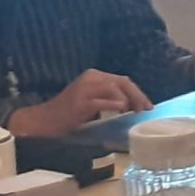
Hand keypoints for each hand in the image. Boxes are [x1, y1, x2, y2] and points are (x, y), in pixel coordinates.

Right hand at [7, 70, 153, 137]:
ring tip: (135, 111)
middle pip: (121, 82)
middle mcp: (90, 78)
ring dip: (129, 99)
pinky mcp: (79, 102)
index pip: (123, 80)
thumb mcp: (94, 99)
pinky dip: (113, 104)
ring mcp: (84, 89)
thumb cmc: (71, 112)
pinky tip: (122, 108)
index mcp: (95, 76)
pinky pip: (100, 101)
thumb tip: (136, 104)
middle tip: (146, 109)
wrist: (46, 120)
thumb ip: (111, 97)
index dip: (138, 92)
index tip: (148, 105)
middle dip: (137, 95)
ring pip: (113, 87)